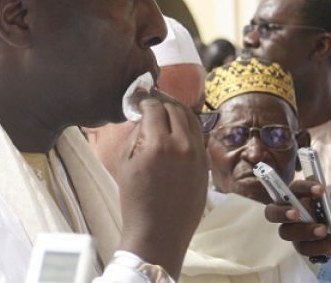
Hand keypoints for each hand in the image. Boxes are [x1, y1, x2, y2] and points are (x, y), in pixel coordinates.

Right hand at [116, 88, 208, 278]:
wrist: (158, 233)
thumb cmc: (135, 198)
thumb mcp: (124, 162)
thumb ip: (135, 133)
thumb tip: (143, 115)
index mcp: (158, 144)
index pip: (154, 107)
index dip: (144, 98)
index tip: (137, 97)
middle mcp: (183, 145)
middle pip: (174, 108)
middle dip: (160, 101)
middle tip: (150, 100)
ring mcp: (198, 155)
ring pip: (190, 118)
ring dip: (176, 110)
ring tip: (164, 110)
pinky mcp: (206, 165)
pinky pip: (198, 135)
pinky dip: (187, 127)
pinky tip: (176, 128)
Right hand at [264, 180, 330, 256]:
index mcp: (295, 194)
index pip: (294, 188)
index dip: (305, 188)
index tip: (320, 189)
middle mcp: (287, 210)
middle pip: (271, 212)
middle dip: (281, 213)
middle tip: (296, 213)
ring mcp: (291, 229)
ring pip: (286, 232)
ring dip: (304, 231)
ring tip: (324, 230)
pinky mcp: (299, 245)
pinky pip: (302, 248)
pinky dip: (318, 246)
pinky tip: (330, 241)